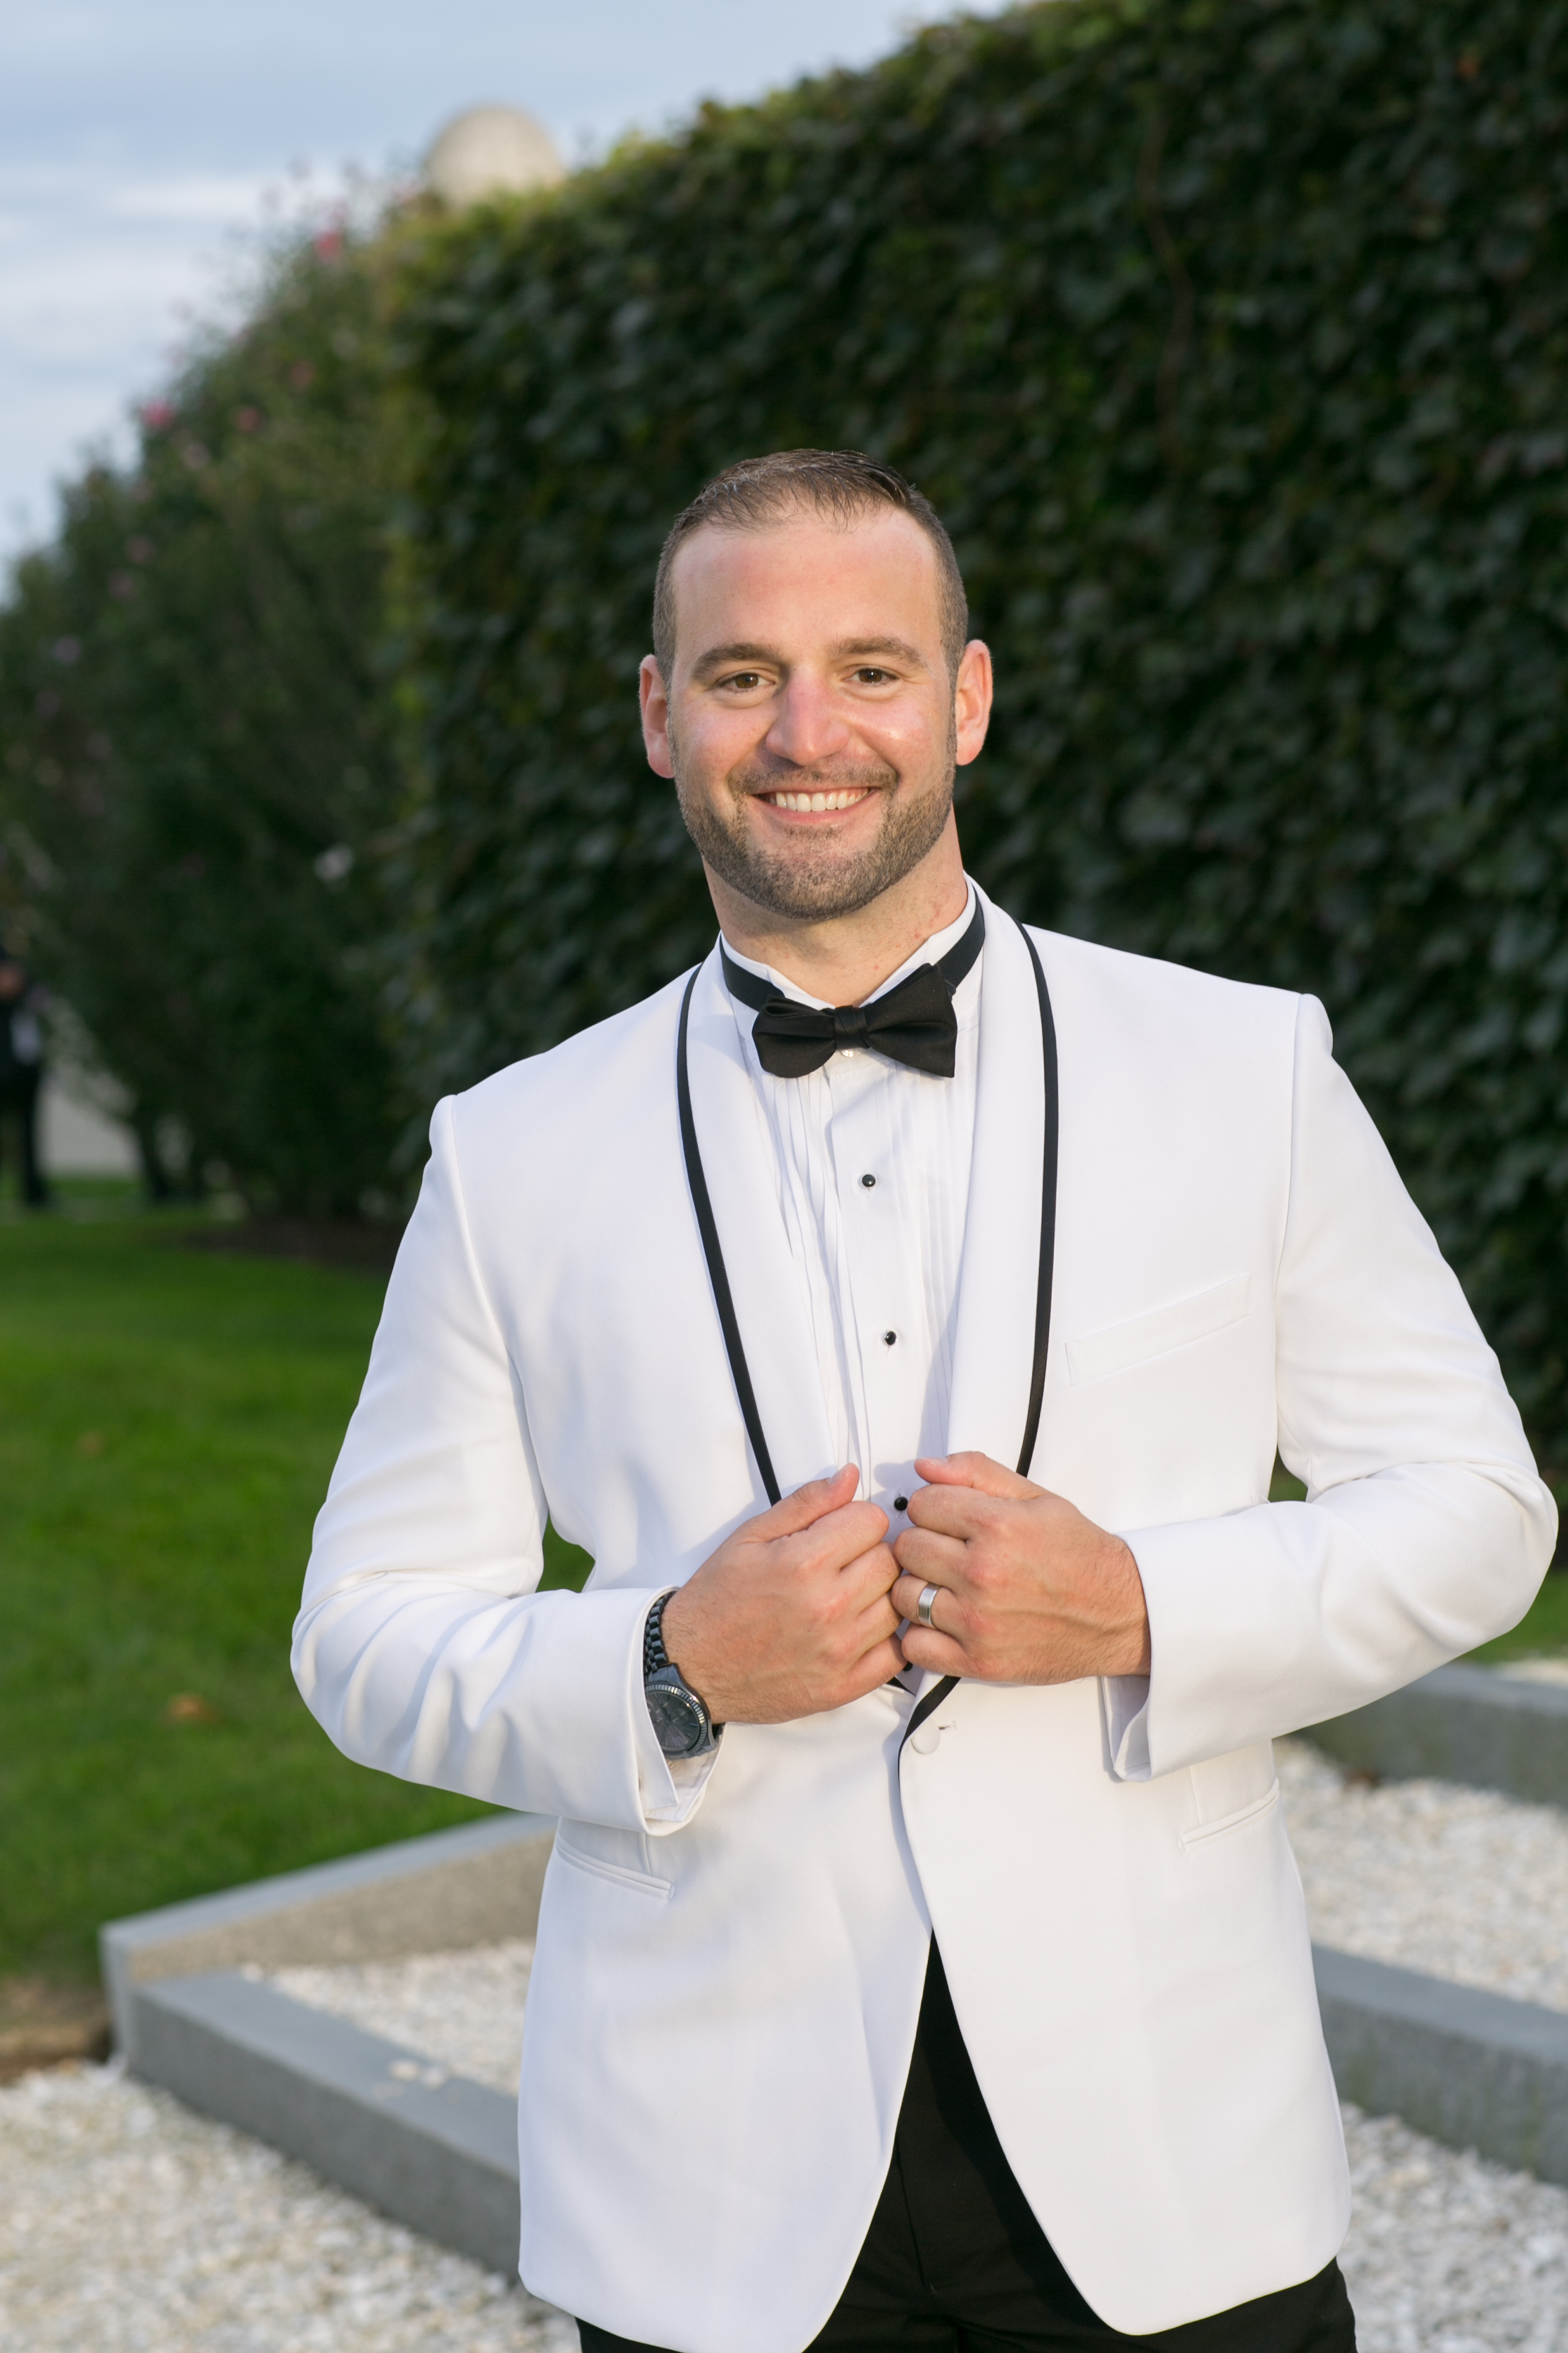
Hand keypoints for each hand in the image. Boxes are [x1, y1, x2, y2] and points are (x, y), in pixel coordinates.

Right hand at [660, 1467, 903, 1722]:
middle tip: (842, 1564)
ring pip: (897, 1604)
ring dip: (879, 1596)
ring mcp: (839, 1650)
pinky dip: (885, 1640)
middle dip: (870, 1554)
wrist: (692, 1667)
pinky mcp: (843, 1686)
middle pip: (890, 1561)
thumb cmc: (716, 1604)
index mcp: (804, 1563)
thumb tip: (847, 1478)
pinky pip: (897, 1654)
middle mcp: (827, 1607)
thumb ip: (806, 1503)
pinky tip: (859, 1629)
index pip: (873, 1521)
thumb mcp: (750, 1537)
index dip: (857, 1520)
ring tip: (847, 1597)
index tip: (842, 1531)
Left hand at [891, 1452, 1149, 1684]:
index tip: (949, 1518)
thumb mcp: (1036, 1498)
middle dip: (923, 1544)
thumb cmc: (1079, 1555)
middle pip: (907, 1548)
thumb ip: (977, 1473)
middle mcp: (984, 1574)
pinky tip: (944, 1622)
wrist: (1120, 1612)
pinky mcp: (979, 1661)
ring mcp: (978, 1621)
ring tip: (946, 1586)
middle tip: (949, 1551)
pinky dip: (922, 1636)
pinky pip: (916, 1647)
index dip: (932, 1507)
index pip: (921, 1504)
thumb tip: (926, 1467)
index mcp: (998, 1527)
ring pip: (903, 1595)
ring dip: (918, 1588)